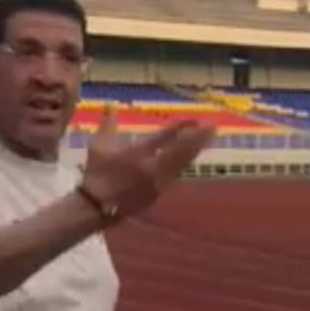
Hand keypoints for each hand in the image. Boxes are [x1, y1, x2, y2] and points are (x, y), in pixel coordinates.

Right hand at [82, 105, 215, 218]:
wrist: (96, 207)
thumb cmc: (97, 173)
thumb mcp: (99, 145)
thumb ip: (108, 123)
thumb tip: (111, 103)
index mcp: (139, 154)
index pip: (165, 137)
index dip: (181, 127)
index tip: (193, 119)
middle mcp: (154, 168)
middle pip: (182, 151)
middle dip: (198, 138)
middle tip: (213, 126)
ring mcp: (158, 183)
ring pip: (182, 164)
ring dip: (195, 150)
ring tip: (208, 139)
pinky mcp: (158, 194)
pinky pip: (175, 176)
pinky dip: (184, 164)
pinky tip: (191, 158)